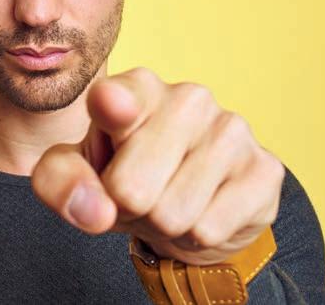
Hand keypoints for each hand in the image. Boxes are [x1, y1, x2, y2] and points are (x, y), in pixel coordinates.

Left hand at [31, 67, 284, 264]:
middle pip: (131, 189)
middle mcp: (187, 97)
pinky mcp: (265, 168)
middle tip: (138, 192)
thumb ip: (59, 181)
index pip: (116, 97)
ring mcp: (231, 129)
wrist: (187, 200)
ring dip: (162, 223)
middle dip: (127, 208)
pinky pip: (209, 229)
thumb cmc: (123, 173)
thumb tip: (96, 211)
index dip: (112, 107)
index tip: (111, 105)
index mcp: (135, 88)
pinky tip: (203, 208)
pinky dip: (196, 236)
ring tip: (169, 198)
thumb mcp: (75, 173)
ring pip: (172, 214)